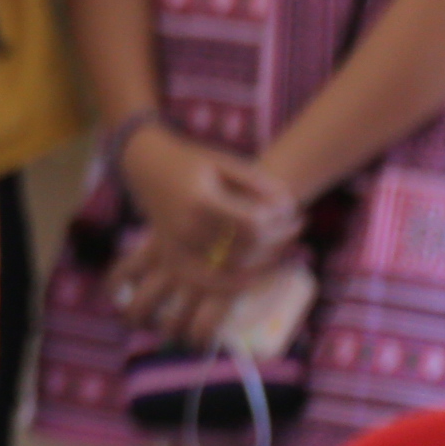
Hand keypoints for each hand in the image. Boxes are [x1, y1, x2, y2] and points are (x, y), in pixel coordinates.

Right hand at [117, 126, 299, 268]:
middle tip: (297, 225)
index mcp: (200, 202)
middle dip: (280, 240)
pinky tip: (253, 278)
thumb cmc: (189, 160)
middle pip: (247, 249)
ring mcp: (177, 245)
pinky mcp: (172, 255)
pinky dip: (231, 285)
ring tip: (282, 247)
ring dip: (264, 262)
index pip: (253, 225)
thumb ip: (256, 182)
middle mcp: (186, 228)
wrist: (147, 165)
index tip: (294, 210)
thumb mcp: (224, 161)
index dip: (280, 222)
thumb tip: (288, 206)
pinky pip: (205, 281)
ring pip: (231, 269)